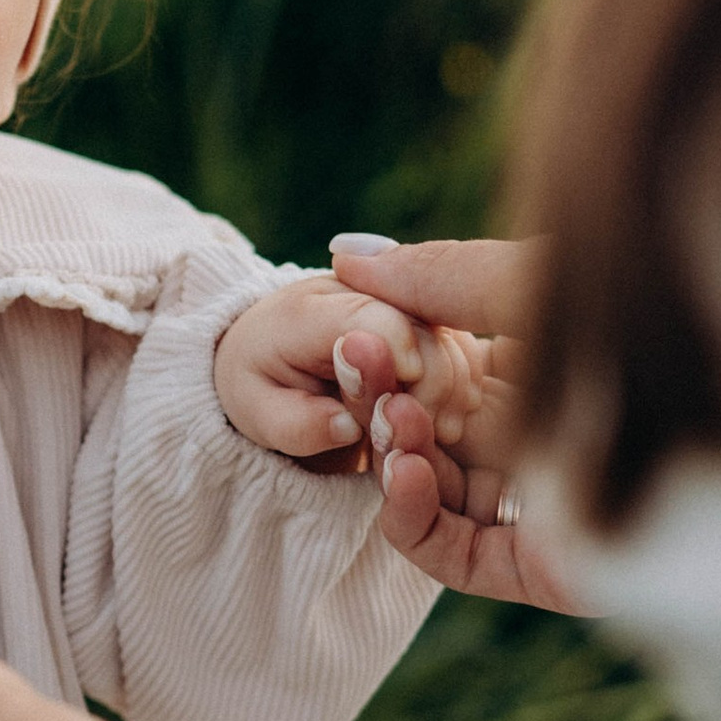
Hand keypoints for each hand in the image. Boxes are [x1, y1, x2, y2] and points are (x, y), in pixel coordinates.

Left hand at [213, 274, 487, 472]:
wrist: (263, 354)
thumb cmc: (259, 387)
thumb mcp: (257, 413)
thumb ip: (297, 423)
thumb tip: (348, 428)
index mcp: (310, 308)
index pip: (373, 320)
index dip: (400, 360)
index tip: (404, 408)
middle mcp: (359, 288)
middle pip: (422, 324)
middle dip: (433, 383)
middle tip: (428, 433)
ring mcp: (394, 296)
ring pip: (449, 332)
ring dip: (454, 384)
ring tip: (442, 431)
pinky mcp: (418, 314)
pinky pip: (459, 340)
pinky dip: (463, 377)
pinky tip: (452, 415)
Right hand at [324, 232, 572, 607]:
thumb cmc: (652, 314)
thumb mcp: (527, 279)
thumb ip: (434, 276)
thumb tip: (344, 253)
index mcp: (539, 367)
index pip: (431, 374)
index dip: (385, 356)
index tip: (351, 329)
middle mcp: (539, 434)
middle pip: (426, 434)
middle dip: (381, 404)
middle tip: (357, 373)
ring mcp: (542, 501)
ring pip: (432, 494)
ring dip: (393, 456)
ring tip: (392, 422)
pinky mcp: (550, 565)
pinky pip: (455, 555)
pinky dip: (411, 519)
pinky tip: (405, 470)